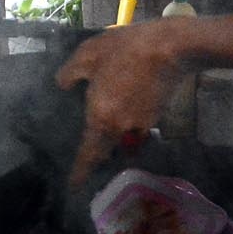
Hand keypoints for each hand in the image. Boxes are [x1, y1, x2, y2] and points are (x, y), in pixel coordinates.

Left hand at [55, 20, 188, 183]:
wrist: (170, 47)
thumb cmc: (124, 50)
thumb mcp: (88, 55)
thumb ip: (70, 74)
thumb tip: (63, 85)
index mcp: (101, 118)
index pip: (88, 154)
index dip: (80, 172)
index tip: (73, 186)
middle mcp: (122, 127)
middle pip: (107, 149)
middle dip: (98, 155)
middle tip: (89, 156)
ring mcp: (143, 123)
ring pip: (125, 137)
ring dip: (116, 134)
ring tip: (109, 119)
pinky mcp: (158, 113)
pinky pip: (138, 124)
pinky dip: (130, 118)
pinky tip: (128, 99)